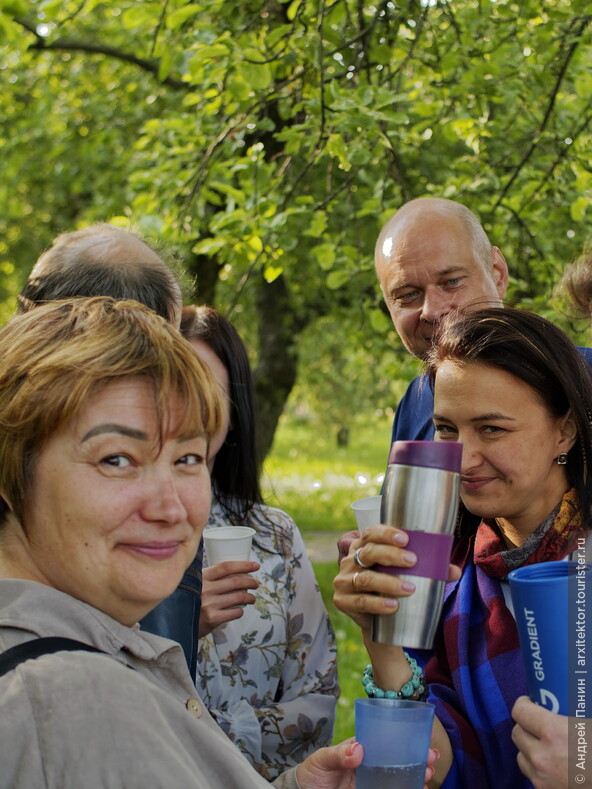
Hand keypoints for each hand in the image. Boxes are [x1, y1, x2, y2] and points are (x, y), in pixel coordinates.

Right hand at [198, 561, 259, 637]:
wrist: (178, 623)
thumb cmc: (191, 601)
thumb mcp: (195, 584)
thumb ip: (209, 577)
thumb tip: (235, 570)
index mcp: (202, 577)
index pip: (226, 567)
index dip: (244, 565)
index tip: (256, 566)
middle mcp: (205, 589)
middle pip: (236, 581)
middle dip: (250, 582)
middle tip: (255, 584)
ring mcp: (209, 604)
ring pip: (239, 597)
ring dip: (249, 597)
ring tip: (252, 598)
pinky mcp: (212, 619)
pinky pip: (235, 612)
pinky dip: (241, 610)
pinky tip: (240, 610)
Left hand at [294, 739, 439, 788]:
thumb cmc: (312, 773)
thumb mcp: (322, 759)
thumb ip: (338, 754)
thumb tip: (359, 748)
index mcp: (360, 749)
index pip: (385, 740)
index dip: (405, 739)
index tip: (422, 739)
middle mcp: (370, 764)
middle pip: (397, 759)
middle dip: (417, 757)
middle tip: (431, 758)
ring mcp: (371, 781)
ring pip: (399, 777)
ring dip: (415, 774)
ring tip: (428, 774)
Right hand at [333, 526, 460, 632]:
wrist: (379, 622)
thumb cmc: (392, 588)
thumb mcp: (407, 576)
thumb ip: (429, 571)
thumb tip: (454, 571)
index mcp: (363, 547)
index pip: (370, 533)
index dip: (385, 533)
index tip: (406, 538)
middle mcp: (350, 561)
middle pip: (368, 553)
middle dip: (391, 555)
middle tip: (412, 561)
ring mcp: (344, 581)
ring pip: (365, 578)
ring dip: (388, 582)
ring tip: (409, 589)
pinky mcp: (343, 601)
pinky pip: (361, 601)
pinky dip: (377, 603)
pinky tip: (393, 606)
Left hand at [511, 696, 568, 787]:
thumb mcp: (590, 723)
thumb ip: (576, 709)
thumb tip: (575, 692)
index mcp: (554, 733)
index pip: (520, 711)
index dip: (525, 704)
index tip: (532, 702)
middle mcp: (542, 757)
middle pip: (517, 733)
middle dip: (526, 726)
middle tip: (540, 723)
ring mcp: (543, 780)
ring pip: (521, 757)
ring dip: (530, 749)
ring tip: (545, 745)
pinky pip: (532, 777)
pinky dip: (538, 769)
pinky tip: (554, 764)